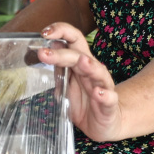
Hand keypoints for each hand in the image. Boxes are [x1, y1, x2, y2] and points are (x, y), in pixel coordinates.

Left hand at [38, 23, 122, 141]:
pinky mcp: (109, 105)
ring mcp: (103, 87)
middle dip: (62, 53)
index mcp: (80, 63)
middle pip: (80, 55)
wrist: (103, 122)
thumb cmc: (83, 100)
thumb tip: (44, 51)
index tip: (44, 33)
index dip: (61, 32)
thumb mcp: (66, 84)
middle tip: (44, 54)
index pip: (73, 40)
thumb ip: (58, 69)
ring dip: (90, 66)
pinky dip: (105, 95)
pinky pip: (109, 98)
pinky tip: (98, 93)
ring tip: (82, 62)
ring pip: (99, 72)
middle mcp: (93, 71)